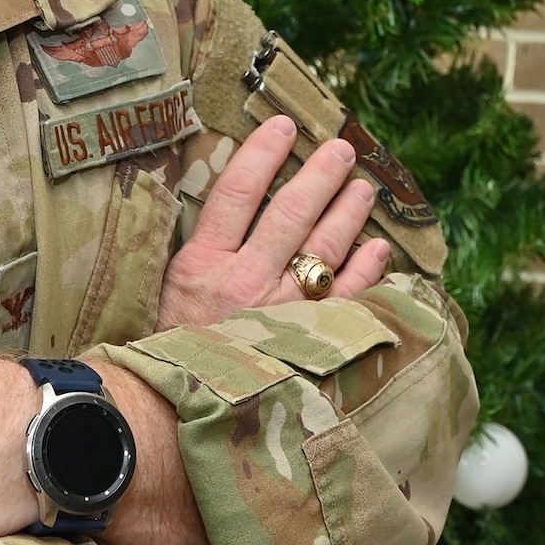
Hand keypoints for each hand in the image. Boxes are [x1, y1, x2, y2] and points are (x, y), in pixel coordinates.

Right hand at [157, 115, 391, 329]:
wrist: (172, 419)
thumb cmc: (167, 350)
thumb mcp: (166, 292)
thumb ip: (198, 251)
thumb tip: (230, 203)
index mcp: (201, 266)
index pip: (236, 192)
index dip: (262, 154)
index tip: (284, 125)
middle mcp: (243, 284)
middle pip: (289, 214)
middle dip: (319, 175)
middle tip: (342, 149)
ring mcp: (277, 315)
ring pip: (322, 251)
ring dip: (347, 214)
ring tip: (363, 187)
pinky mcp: (304, 345)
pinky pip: (346, 300)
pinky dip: (366, 272)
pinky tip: (378, 248)